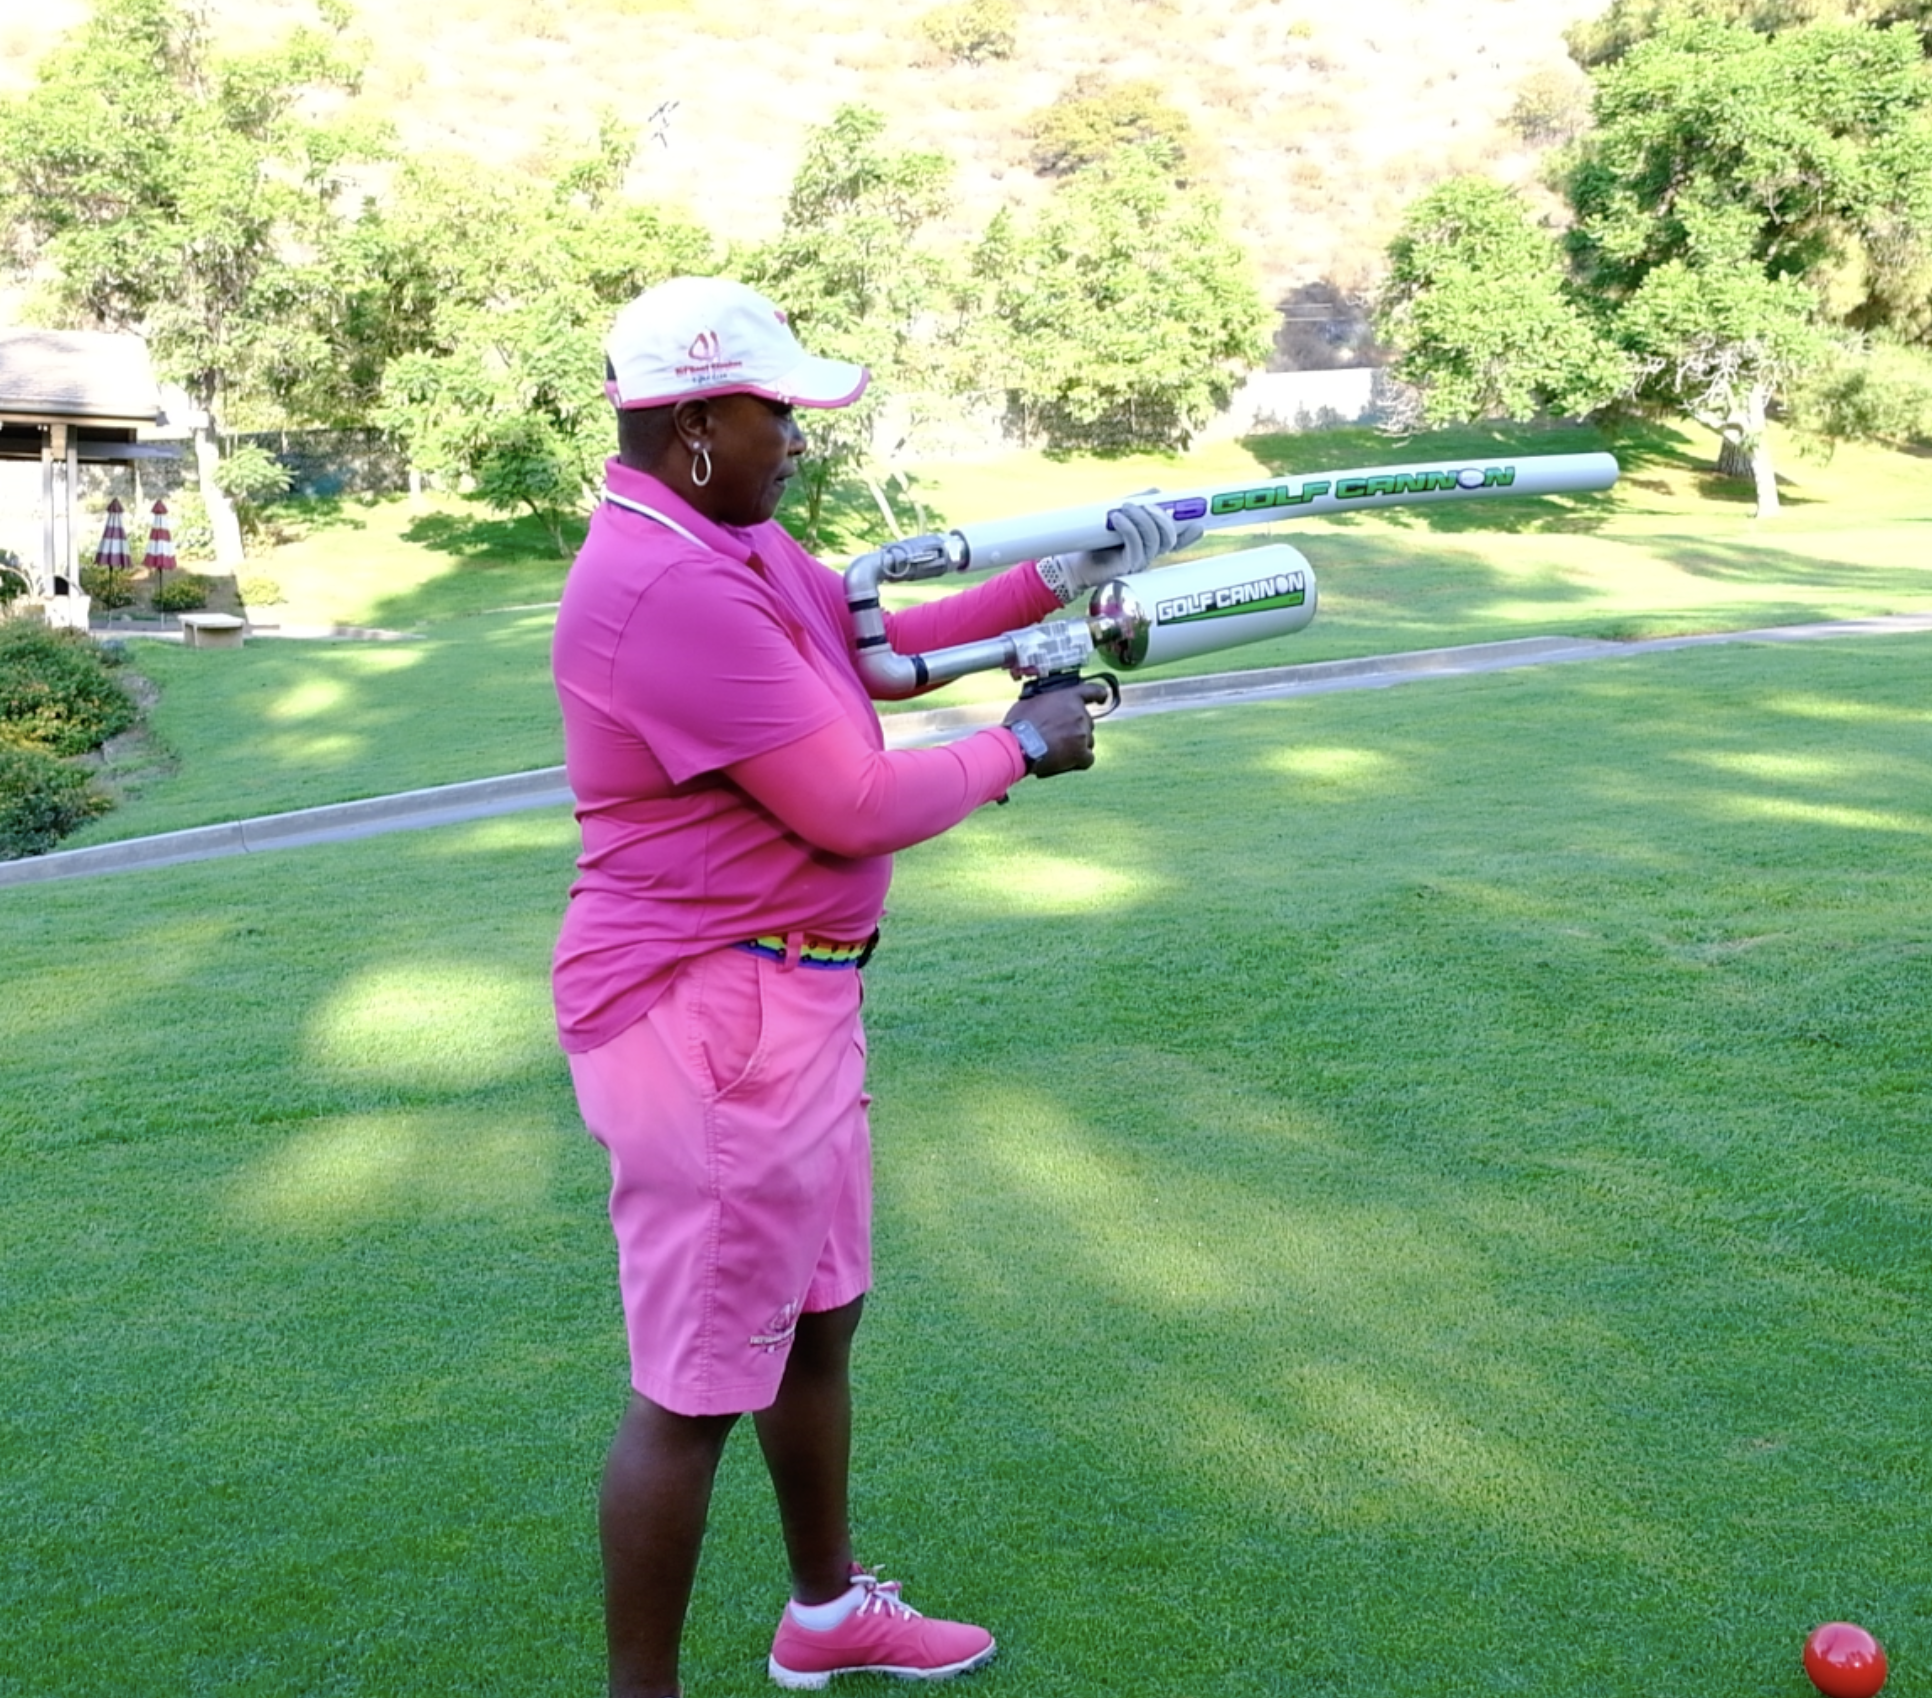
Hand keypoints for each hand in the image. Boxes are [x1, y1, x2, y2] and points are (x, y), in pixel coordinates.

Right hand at [1003, 679, 1110, 778]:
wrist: (1019, 743)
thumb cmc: (1020, 723)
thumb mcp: (1032, 701)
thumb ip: (1047, 702)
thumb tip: (1045, 708)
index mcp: (1069, 697)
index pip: (1092, 691)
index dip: (1099, 695)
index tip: (1103, 698)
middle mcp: (1079, 713)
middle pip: (1087, 723)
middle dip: (1076, 730)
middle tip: (1058, 737)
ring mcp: (1082, 733)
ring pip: (1088, 741)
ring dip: (1077, 746)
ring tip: (1059, 751)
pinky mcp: (1080, 752)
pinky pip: (1088, 759)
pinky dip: (1079, 761)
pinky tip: (1068, 763)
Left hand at [1036, 494, 1206, 604]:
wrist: (1069, 563)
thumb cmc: (1092, 540)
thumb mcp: (1117, 516)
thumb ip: (1136, 505)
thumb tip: (1156, 493)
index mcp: (1148, 546)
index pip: (1175, 541)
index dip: (1189, 535)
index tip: (1198, 524)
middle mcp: (1148, 556)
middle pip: (1168, 538)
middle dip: (1161, 517)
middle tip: (1144, 504)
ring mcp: (1138, 563)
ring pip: (1154, 540)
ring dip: (1142, 519)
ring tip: (1124, 508)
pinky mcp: (1126, 568)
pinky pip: (1136, 546)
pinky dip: (1129, 527)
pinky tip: (1118, 518)